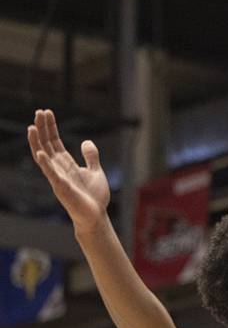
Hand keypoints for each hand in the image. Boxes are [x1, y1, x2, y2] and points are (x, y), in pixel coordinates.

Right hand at [27, 109, 109, 236]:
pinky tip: (41, 152)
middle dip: (42, 128)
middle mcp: (59, 168)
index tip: (47, 112)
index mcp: (66, 164)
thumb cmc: (94, 197)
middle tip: (39, 111)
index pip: (54, 142)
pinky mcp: (61, 188)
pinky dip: (45, 163)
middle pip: (47, 145)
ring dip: (37, 142)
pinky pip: (51, 174)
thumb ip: (91, 157)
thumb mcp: (96, 171)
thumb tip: (86, 141)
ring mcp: (58, 178)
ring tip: (31, 127)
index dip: (51, 127)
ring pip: (43, 157)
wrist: (96, 216)